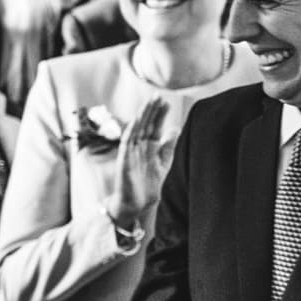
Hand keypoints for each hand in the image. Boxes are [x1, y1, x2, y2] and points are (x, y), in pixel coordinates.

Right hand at [108, 96, 177, 229]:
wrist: (138, 204)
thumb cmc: (148, 186)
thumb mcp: (163, 163)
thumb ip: (168, 146)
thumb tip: (176, 128)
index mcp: (148, 147)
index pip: (154, 127)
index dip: (159, 115)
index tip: (166, 102)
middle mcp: (139, 147)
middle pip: (145, 125)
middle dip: (151, 110)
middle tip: (157, 95)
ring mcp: (130, 152)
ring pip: (136, 130)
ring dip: (142, 116)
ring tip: (148, 103)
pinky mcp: (124, 159)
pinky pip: (127, 142)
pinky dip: (131, 130)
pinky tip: (136, 120)